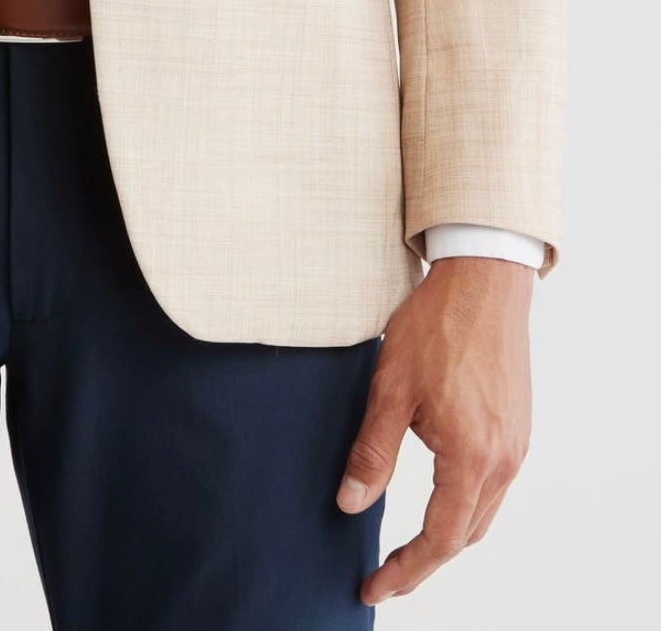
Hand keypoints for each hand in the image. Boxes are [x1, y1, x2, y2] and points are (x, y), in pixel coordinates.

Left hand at [337, 256, 533, 604]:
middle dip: (425, 562)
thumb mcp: (390, 388)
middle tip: (385, 575)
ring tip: (407, 547)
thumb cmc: (436, 325)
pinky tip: (440, 496)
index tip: (375, 587)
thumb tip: (351, 504)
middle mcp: (503, 459)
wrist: (483, 280)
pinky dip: (465, 504)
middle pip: (464, 534)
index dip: (407, 571)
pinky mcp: (517, 427)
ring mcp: (515, 445)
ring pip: (482, 513)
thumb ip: (372, 451)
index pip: (440, 539)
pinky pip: (493, 485)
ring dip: (447, 534)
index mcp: (472, 456)